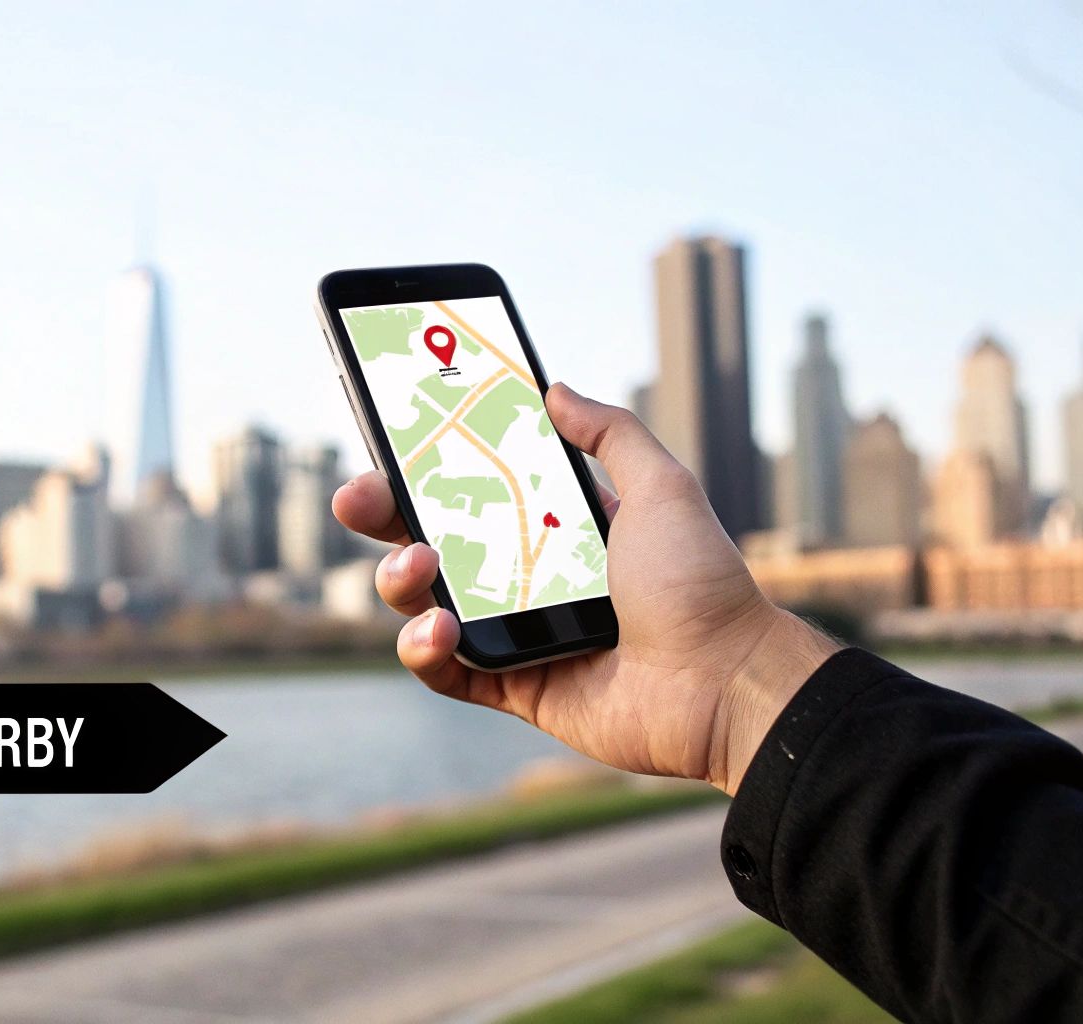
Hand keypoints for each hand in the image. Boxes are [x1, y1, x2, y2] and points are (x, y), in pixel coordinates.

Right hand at [332, 383, 838, 794]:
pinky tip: (437, 629)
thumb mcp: (662, 487)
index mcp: (559, 524)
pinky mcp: (514, 688)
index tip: (389, 437)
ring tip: (417, 566)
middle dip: (384, 515)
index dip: (425, 465)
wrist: (724, 680)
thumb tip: (554, 388)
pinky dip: (424, 650)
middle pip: (431, 540)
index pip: (475, 487)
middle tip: (358, 497)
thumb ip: (610, 433)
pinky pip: (446, 672)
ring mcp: (518, 634)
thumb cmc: (700, 583)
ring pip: (425, 604)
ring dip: (400, 580)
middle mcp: (530, 576)